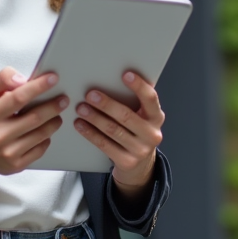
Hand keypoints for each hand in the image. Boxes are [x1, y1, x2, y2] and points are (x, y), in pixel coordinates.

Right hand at [0, 67, 66, 186]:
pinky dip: (47, 138)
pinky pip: (40, 149)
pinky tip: (47, 131)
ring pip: (40, 134)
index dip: (38, 87)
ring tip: (58, 114)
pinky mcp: (17, 164)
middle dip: (53, 106)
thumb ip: (2, 79)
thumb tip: (22, 80)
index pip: (18, 97)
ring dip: (54, 122)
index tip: (53, 78)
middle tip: (64, 99)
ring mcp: (8, 151)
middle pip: (34, 117)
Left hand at [73, 71, 164, 200]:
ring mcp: (140, 150)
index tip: (126, 74)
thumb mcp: (142, 116)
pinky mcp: (127, 162)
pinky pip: (105, 145)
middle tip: (90, 94)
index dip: (139, 86)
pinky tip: (80, 125)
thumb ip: (134, 102)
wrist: (140, 164)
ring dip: (94, 118)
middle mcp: (152, 134)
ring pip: (113, 130)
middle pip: (127, 116)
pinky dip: (90, 133)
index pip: (150, 99)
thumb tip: (110, 78)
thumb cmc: (136, 131)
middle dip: (107, 104)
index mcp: (157, 117)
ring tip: (81, 108)